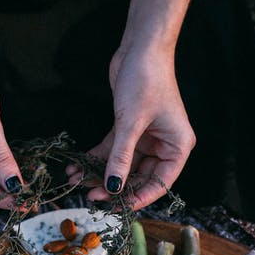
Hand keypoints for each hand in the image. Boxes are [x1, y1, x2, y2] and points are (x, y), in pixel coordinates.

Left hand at [80, 47, 194, 209]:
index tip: (116, 207)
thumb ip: (121, 157)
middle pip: (139, 176)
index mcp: (177, 147)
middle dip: (114, 186)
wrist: (141, 47)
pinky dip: (96, 157)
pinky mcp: (129, 127)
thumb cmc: (147, 80)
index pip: (160, 183)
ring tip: (77, 181)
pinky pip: (113, 150)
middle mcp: (164, 145)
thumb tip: (112, 186)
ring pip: (122, 164)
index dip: (138, 198)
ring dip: (100, 173)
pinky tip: (77, 165)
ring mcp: (146, 137)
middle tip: (90, 195)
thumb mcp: (131, 122)